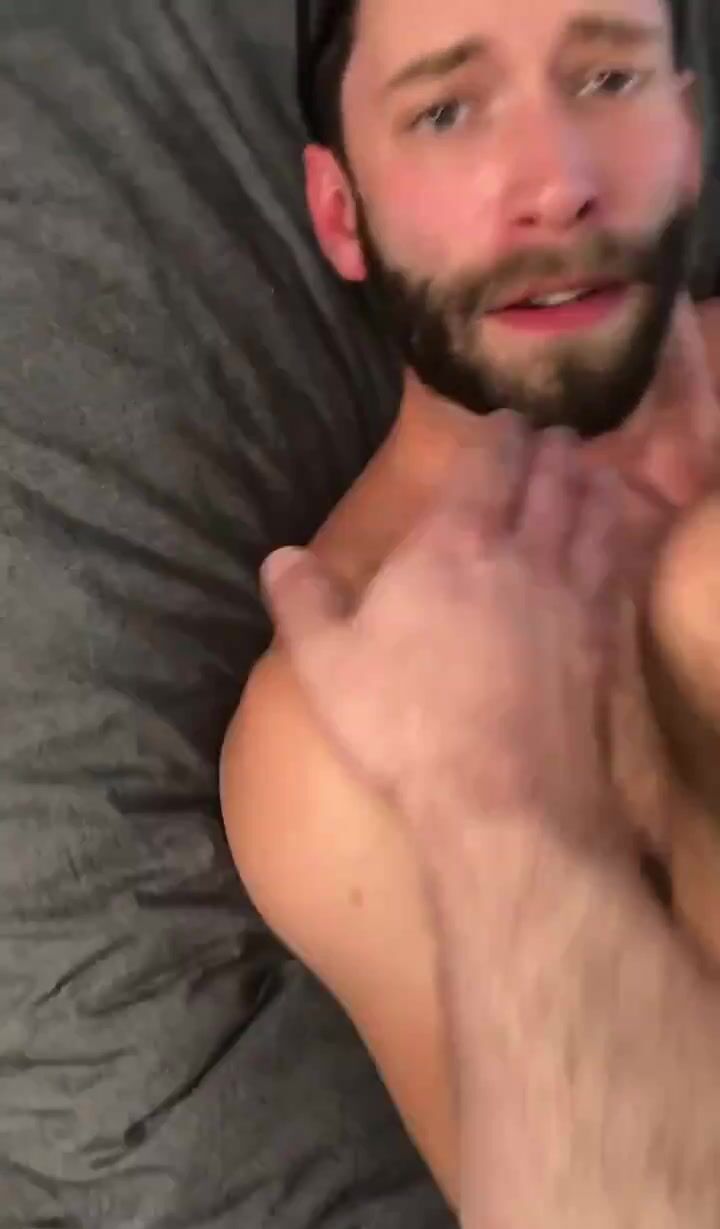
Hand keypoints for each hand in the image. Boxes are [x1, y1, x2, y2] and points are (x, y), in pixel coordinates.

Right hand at [263, 418, 626, 842]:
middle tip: (557, 437)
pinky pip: (619, 572)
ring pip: (594, 518)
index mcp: (451, 544)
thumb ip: (302, 602)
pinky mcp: (605, 640)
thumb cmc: (402, 724)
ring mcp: (572, 595)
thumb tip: (278, 556)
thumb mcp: (326, 665)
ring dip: (595, 486)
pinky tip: (619, 545)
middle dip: (552, 452)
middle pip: (550, 482)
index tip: (509, 421)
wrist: (500, 796)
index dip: (500, 437)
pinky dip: (621, 543)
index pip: (487, 466)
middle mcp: (521, 553)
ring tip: (596, 472)